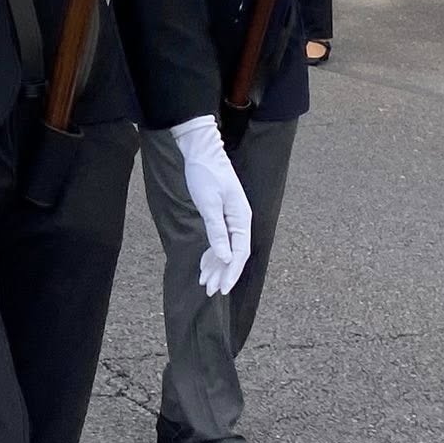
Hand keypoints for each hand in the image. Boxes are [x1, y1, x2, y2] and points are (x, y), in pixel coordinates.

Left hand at [172, 116, 252, 295]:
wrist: (201, 151)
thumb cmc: (205, 174)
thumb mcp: (209, 204)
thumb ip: (217, 231)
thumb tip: (226, 258)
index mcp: (242, 219)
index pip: (240, 253)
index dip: (231, 273)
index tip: (222, 289)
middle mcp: (240, 221)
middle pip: (234, 255)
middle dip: (222, 274)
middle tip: (209, 291)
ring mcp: (231, 219)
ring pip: (225, 250)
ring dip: (215, 267)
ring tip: (204, 284)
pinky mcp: (220, 216)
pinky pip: (219, 241)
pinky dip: (211, 254)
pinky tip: (203, 266)